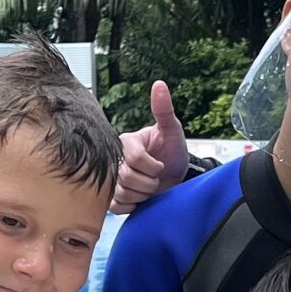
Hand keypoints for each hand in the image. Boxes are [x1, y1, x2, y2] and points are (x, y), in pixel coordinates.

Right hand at [110, 80, 189, 213]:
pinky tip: (140, 200)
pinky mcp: (114, 197)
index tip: (161, 165)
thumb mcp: (173, 131)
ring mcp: (113, 179)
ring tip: (150, 189)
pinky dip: (130, 206)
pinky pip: (115, 207)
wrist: (177, 178)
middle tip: (157, 179)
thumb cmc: (174, 153)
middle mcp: (116, 160)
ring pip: (121, 193)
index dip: (152, 166)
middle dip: (149, 183)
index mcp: (127, 142)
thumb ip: (164, 110)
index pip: (134, 158)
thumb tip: (159, 84)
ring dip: (142, 195)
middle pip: (127, 177)